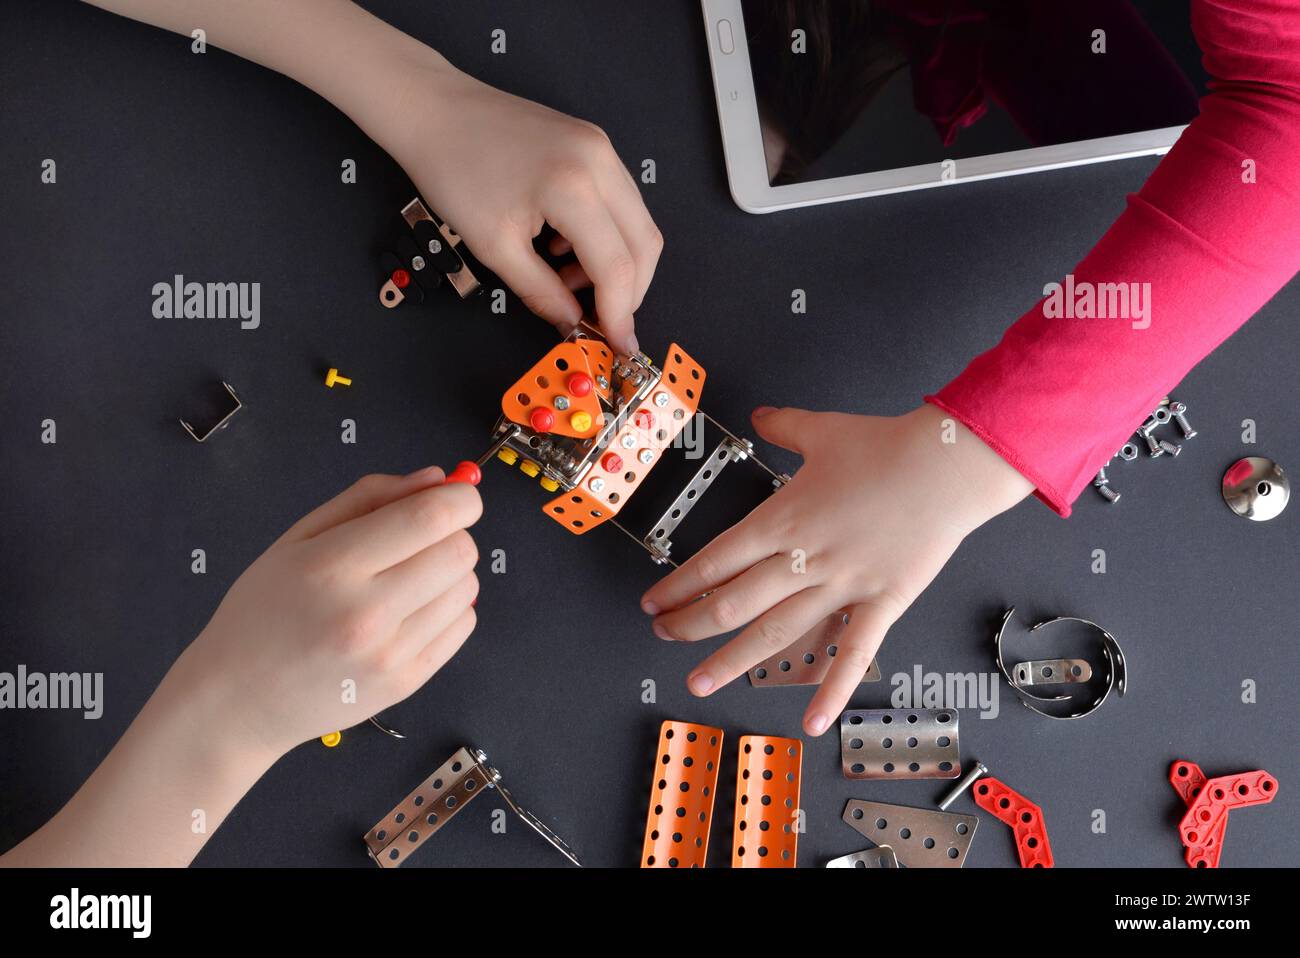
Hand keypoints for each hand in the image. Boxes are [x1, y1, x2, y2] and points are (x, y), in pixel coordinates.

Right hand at [173, 467, 481, 756]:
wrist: (236, 701)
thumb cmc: (262, 613)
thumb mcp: (297, 539)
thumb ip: (368, 498)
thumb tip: (435, 479)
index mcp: (333, 566)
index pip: (431, 517)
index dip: (460, 498)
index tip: (457, 495)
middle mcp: (366, 613)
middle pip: (460, 551)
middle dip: (453, 532)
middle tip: (421, 540)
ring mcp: (388, 654)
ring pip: (467, 587)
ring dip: (450, 572)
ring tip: (407, 580)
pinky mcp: (404, 683)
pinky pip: (462, 625)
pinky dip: (448, 608)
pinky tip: (411, 610)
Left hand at [387, 56, 660, 354]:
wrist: (436, 112)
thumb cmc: (453, 168)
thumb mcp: (495, 246)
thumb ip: (542, 293)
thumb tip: (572, 324)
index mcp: (573, 186)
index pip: (618, 266)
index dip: (620, 313)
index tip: (617, 344)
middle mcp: (599, 161)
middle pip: (644, 244)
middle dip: (629, 292)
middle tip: (600, 320)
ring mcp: (601, 149)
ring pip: (637, 224)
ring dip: (616, 264)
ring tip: (566, 279)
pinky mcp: (594, 146)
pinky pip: (620, 202)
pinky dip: (605, 236)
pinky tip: (564, 247)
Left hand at [640, 404, 1032, 735]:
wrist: (947, 464)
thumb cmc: (888, 447)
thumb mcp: (822, 429)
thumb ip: (783, 426)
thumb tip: (761, 415)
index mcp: (782, 520)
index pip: (714, 562)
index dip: (678, 586)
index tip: (655, 602)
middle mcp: (803, 559)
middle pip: (730, 603)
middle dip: (689, 624)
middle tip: (665, 637)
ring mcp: (840, 586)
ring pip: (773, 634)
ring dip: (730, 661)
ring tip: (699, 682)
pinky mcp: (880, 604)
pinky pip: (850, 654)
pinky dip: (830, 691)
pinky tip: (810, 720)